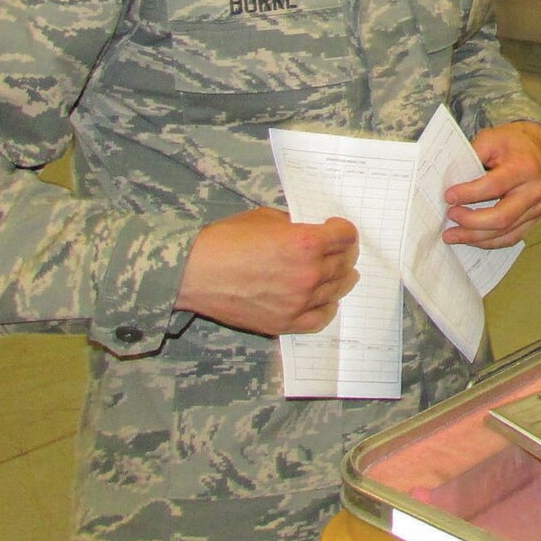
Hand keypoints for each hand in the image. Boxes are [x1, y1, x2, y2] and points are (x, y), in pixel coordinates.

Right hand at [177, 207, 359, 335]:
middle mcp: (308, 273)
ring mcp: (299, 301)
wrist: (193, 273)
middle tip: (341, 250)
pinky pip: (320, 318)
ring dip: (342, 278)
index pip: (346, 237)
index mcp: (306, 243)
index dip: (344, 230)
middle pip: (345, 263)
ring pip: (337, 290)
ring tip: (341, 273)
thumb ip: (294, 226)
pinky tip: (326, 299)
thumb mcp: (265, 218)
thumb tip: (310, 231)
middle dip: (345, 253)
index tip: (337, 229)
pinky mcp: (285, 322)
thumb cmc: (224, 241)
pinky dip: (328, 307)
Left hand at [442, 120, 540, 249]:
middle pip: (501, 217)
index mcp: (524, 168)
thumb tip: (448, 179)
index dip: (469, 194)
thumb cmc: (513, 143)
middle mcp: (534, 191)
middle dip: (471, 222)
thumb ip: (471, 156)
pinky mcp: (534, 218)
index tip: (448, 196)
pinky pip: (511, 237)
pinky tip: (471, 238)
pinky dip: (489, 242)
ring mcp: (537, 208)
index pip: (494, 186)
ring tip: (452, 235)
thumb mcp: (491, 138)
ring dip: (475, 237)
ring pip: (505, 232)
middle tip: (450, 216)